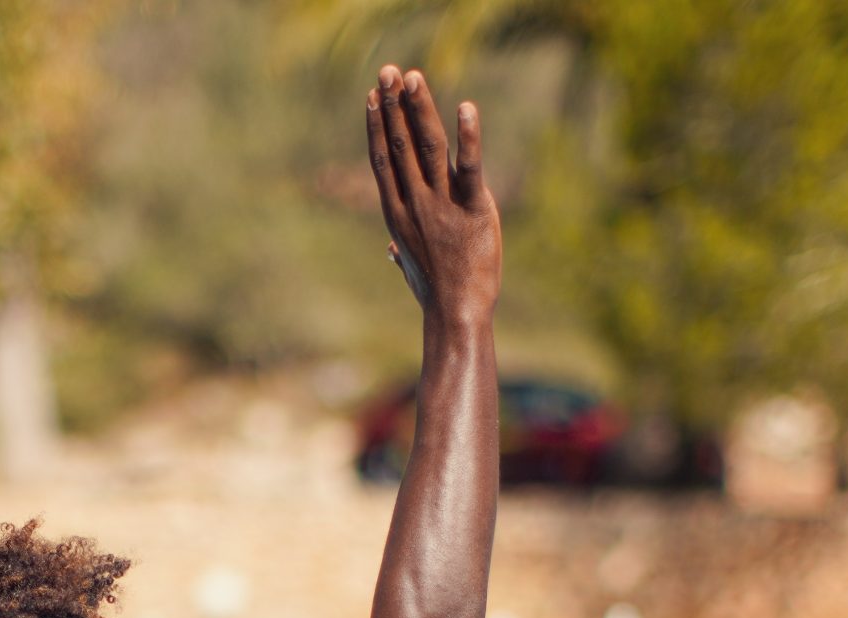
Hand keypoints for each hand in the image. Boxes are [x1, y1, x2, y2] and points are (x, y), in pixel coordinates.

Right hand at [363, 68, 500, 324]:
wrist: (457, 315)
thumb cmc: (435, 294)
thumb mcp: (413, 271)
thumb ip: (402, 255)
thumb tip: (393, 253)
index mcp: (398, 213)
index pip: (382, 159)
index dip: (376, 124)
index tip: (373, 95)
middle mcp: (415, 204)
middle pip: (401, 145)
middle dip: (393, 105)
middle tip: (389, 70)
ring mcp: (442, 206)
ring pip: (429, 148)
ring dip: (420, 110)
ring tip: (414, 78)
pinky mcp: (474, 210)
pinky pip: (470, 168)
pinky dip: (469, 137)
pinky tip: (467, 108)